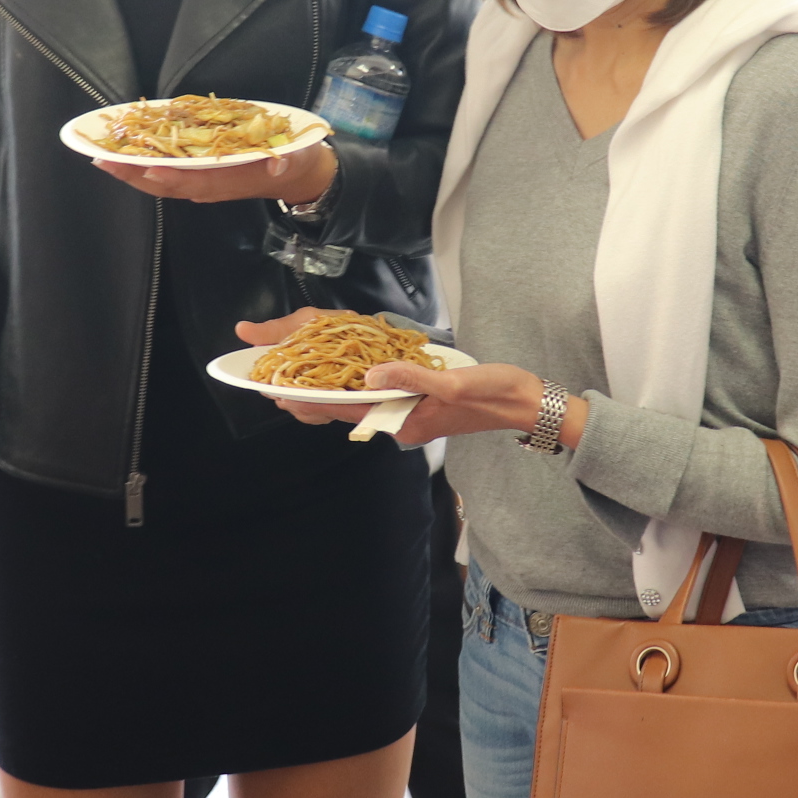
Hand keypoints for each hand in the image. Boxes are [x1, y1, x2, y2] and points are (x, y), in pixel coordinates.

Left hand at [94, 140, 334, 206]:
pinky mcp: (199, 175)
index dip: (173, 176)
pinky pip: (167, 174)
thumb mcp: (297, 157)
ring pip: (163, 182)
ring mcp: (204, 182)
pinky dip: (144, 166)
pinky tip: (126, 155)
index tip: (149, 169)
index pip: (198, 181)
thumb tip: (277, 164)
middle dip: (137, 174)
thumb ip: (289, 160)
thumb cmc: (293, 160)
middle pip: (169, 185)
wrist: (295, 175)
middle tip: (104, 161)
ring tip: (104, 158)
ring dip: (133, 172)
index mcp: (233, 179)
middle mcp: (213, 184)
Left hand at [234, 311, 562, 447]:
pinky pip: (379, 398)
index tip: (277, 394)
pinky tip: (345, 377)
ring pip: (360, 405)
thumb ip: (411, 378)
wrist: (525, 403)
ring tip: (297, 382)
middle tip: (273, 386)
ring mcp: (410, 415)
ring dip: (328, 394)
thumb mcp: (454, 383)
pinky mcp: (419, 405)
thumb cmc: (494, 394)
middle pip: (347, 410)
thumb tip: (370, 375)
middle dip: (310, 399)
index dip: (310, 400)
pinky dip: (355, 388)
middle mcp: (401, 422)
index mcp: (405, 421)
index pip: (348, 409)